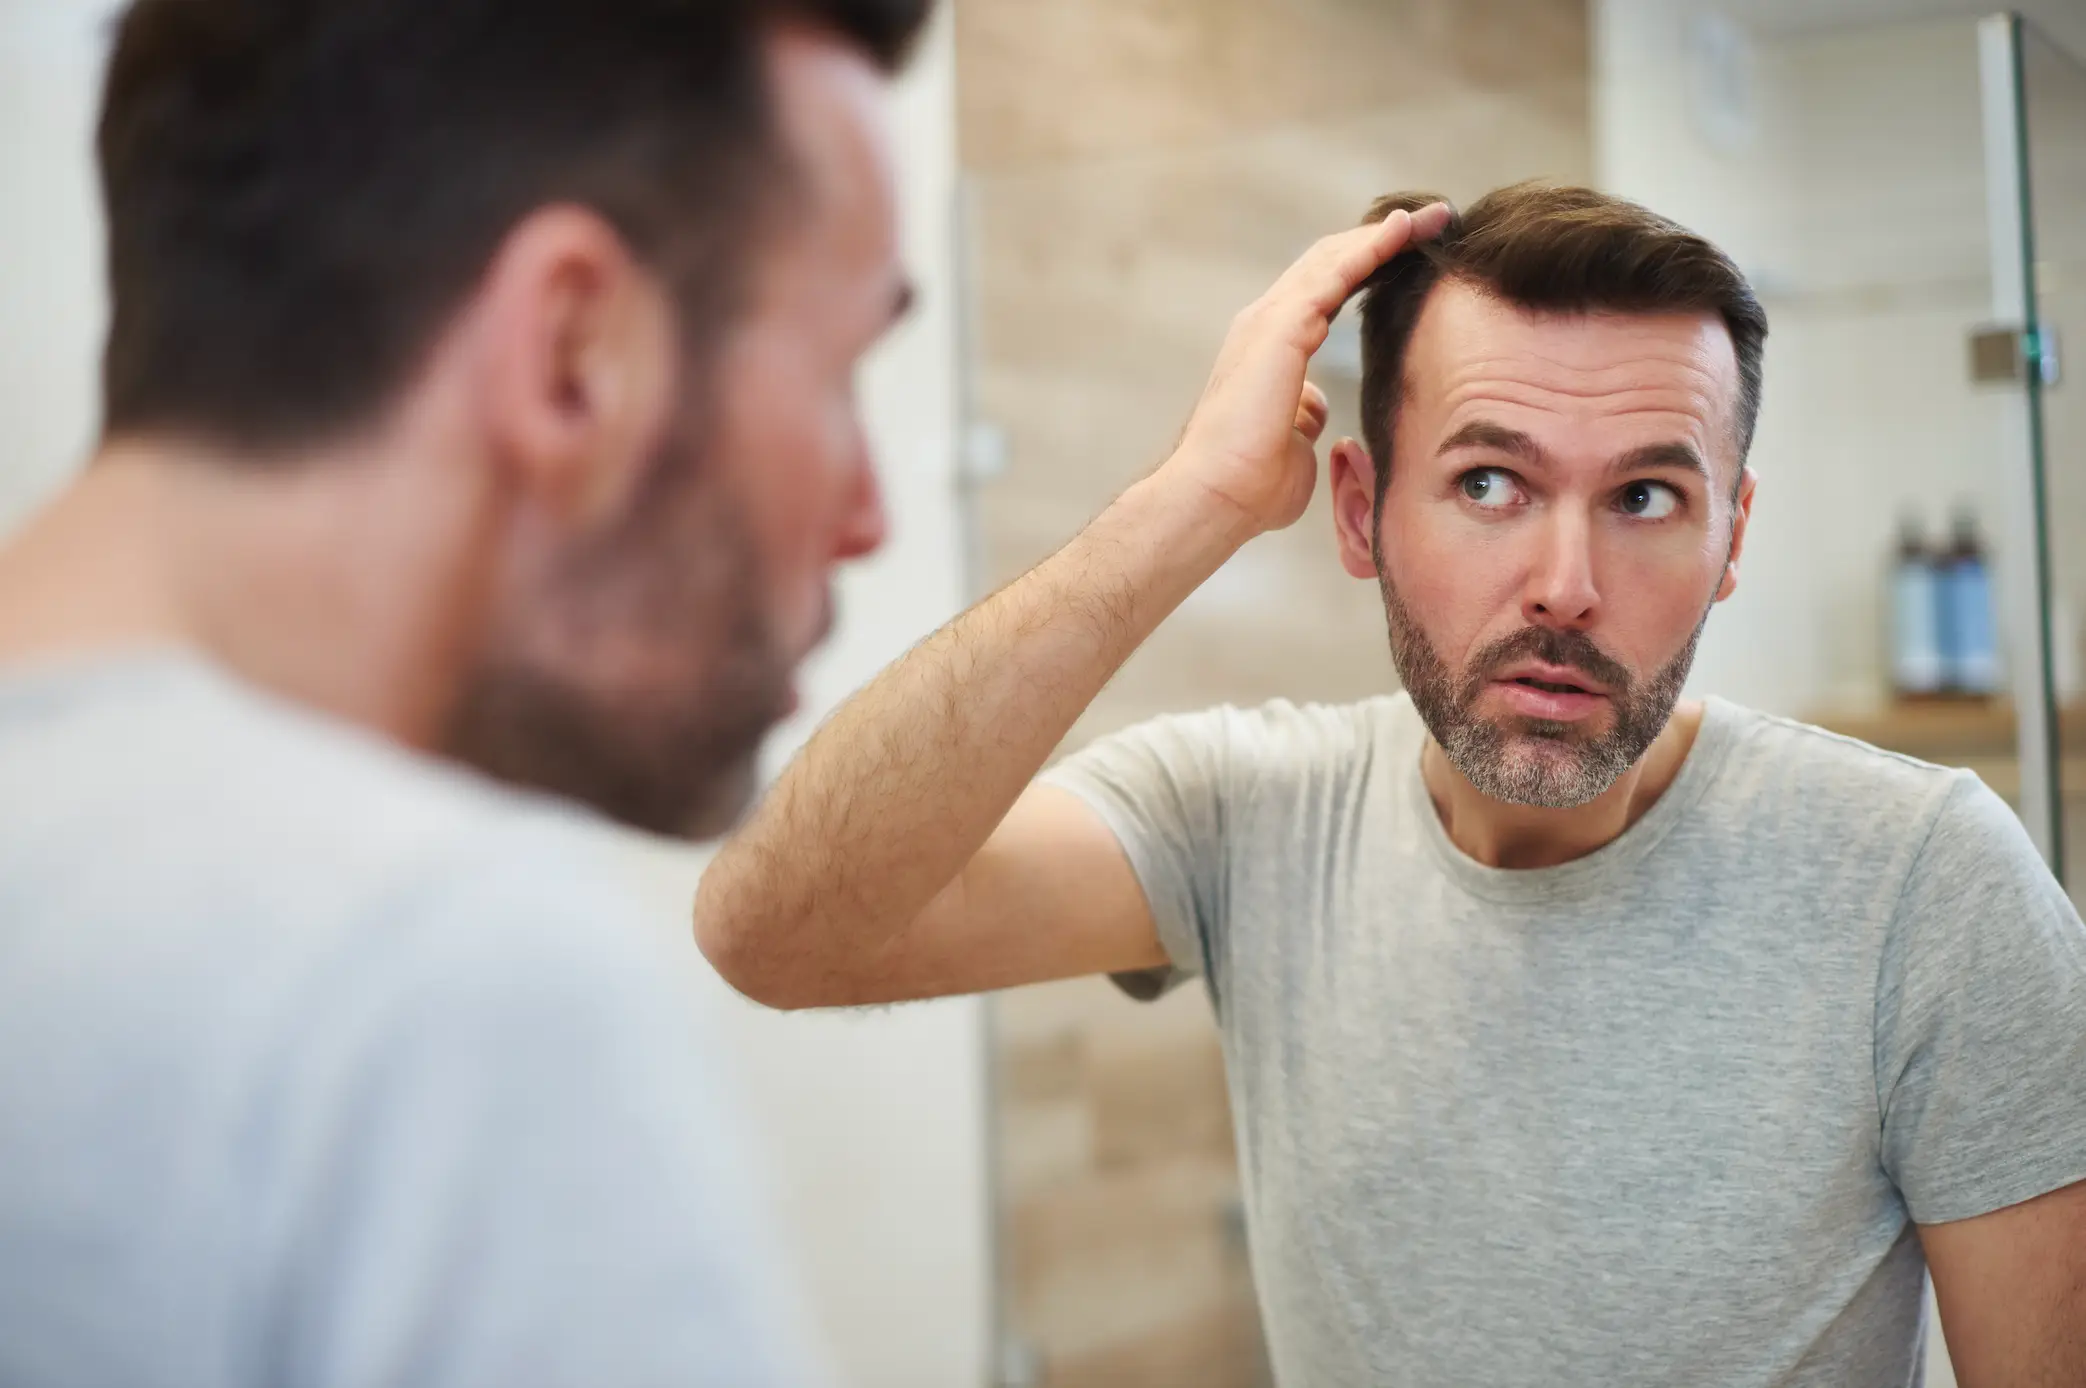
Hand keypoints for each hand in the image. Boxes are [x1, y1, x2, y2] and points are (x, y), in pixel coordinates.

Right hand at [1163, 203, 1450, 536]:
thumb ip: (1303, 415)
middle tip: (1433, 221)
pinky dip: (1371, 247)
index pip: (1324, 292)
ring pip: (1333, 258)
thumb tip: (1314, 407)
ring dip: (1385, 234)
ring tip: (1430, 217)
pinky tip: (1404, 231)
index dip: (1367, 268)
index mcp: (1268, 348)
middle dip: (1382, 239)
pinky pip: (1335, 273)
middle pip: (1330, 263)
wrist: (1217, 496)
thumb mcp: (1291, 441)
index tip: (1413, 257)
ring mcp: (1269, 321)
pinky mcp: (1280, 327)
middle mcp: (1265, 324)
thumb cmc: (1250, 485)